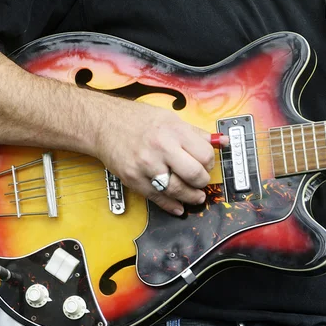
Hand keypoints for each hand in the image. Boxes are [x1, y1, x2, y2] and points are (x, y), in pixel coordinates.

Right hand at [92, 98, 225, 214]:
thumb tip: (221, 141)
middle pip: (193, 174)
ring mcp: (146, 165)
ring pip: (177, 190)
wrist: (103, 124)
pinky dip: (171, 205)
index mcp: (173, 131)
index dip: (210, 163)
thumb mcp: (170, 119)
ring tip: (196, 197)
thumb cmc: (137, 120)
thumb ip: (195, 133)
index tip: (206, 165)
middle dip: (202, 182)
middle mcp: (160, 147)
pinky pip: (157, 198)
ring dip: (190, 197)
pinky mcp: (134, 179)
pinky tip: (179, 206)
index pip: (204, 154)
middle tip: (201, 182)